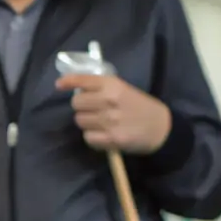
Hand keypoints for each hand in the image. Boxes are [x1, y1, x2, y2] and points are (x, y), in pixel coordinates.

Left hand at [55, 71, 170, 153]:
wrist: (161, 128)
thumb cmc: (140, 106)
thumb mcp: (123, 89)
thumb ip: (102, 88)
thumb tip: (76, 90)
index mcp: (113, 85)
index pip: (83, 80)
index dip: (68, 82)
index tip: (59, 85)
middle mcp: (109, 100)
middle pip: (76, 103)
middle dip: (81, 107)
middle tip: (93, 110)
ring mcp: (109, 120)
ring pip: (80, 121)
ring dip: (86, 123)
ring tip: (101, 123)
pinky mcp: (111, 139)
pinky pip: (88, 137)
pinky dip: (92, 137)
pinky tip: (103, 134)